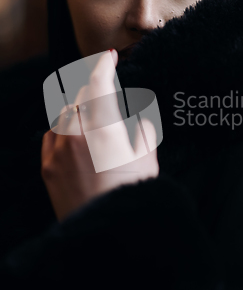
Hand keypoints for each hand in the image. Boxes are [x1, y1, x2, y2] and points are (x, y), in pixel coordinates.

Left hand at [41, 50, 158, 221]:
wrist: (106, 232)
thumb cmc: (132, 196)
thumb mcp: (148, 160)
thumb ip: (142, 131)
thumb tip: (137, 117)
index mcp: (103, 130)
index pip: (99, 85)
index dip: (104, 66)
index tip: (109, 58)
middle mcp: (76, 135)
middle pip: (79, 96)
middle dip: (92, 88)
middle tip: (104, 91)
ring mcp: (58, 151)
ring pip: (62, 114)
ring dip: (77, 108)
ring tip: (92, 116)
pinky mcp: (47, 168)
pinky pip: (50, 135)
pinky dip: (62, 128)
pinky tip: (73, 135)